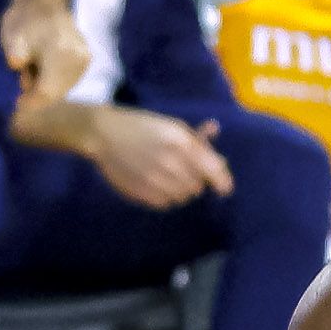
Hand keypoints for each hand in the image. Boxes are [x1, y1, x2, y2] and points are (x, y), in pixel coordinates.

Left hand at [3, 0, 91, 102]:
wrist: (41, 2)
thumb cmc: (22, 21)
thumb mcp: (12, 35)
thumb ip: (15, 52)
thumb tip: (16, 64)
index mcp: (61, 51)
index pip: (47, 91)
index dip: (30, 102)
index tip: (16, 102)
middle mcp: (78, 56)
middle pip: (57, 93)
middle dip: (37, 95)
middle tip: (22, 78)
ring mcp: (85, 57)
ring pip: (63, 89)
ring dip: (45, 87)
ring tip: (32, 69)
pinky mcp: (86, 58)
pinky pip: (69, 81)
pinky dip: (54, 81)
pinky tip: (43, 68)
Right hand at [75, 104, 230, 211]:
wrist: (105, 135)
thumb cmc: (143, 126)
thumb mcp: (174, 126)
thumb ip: (198, 141)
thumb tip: (221, 155)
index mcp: (182, 143)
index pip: (213, 171)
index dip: (223, 182)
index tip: (225, 189)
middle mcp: (171, 163)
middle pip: (198, 186)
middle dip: (197, 181)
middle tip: (186, 171)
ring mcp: (154, 180)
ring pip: (183, 197)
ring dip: (182, 190)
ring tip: (170, 176)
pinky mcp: (140, 192)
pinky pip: (165, 203)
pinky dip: (166, 197)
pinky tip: (158, 184)